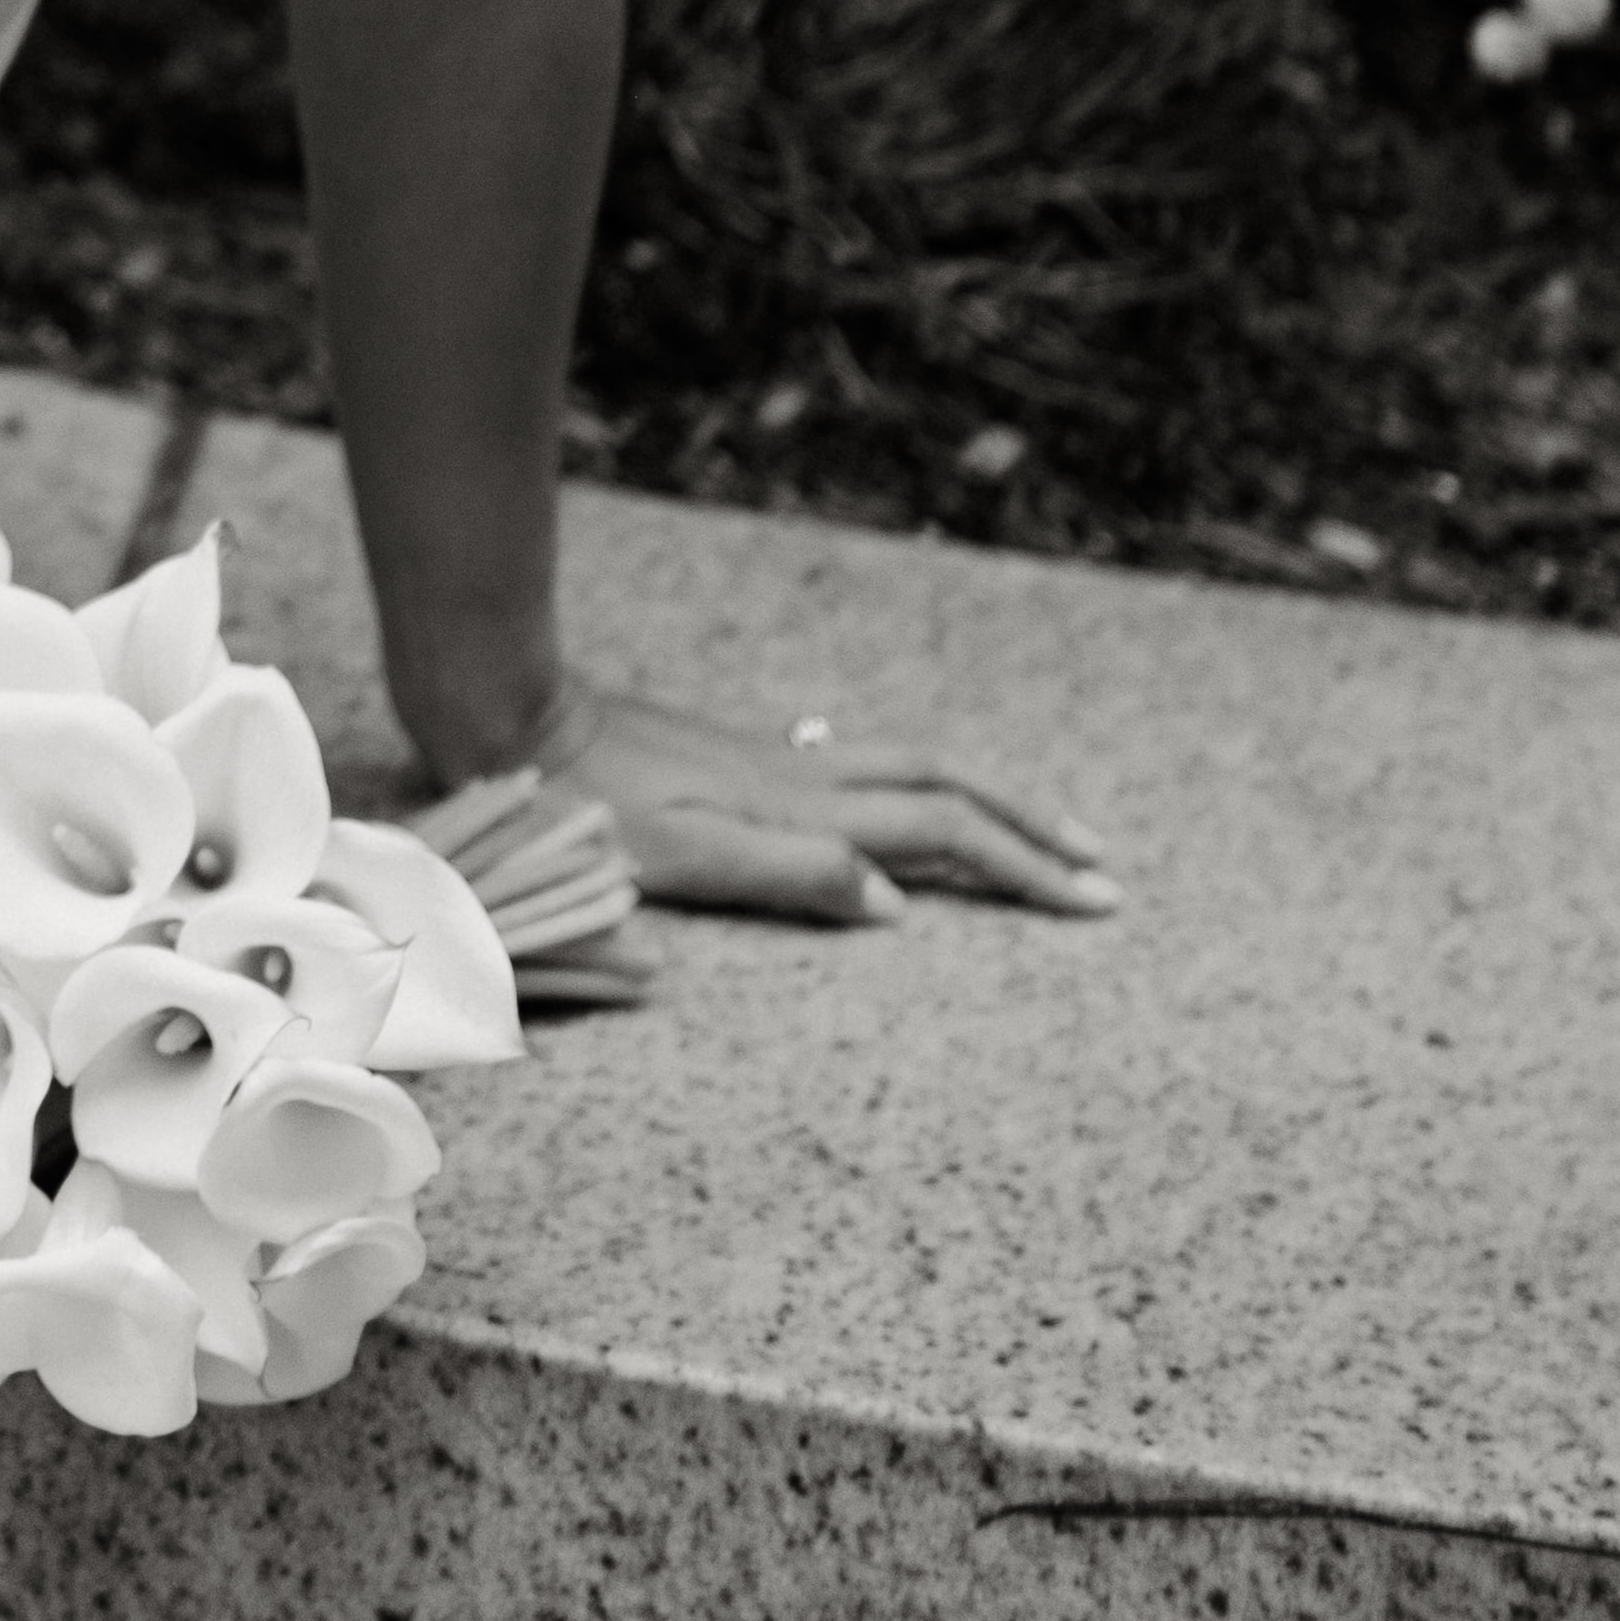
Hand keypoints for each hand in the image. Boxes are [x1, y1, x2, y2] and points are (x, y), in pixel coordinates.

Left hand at [546, 671, 1111, 929]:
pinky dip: (922, 793)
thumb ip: (793, 875)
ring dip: (984, 804)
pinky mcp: (748, 762)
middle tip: (1100, 867)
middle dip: (1029, 828)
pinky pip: (869, 773)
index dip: (1023, 866)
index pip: (945, 833)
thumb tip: (900, 902)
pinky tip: (914, 806)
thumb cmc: (591, 805)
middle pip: (949, 790)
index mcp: (806, 806)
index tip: (1094, 900)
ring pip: (913, 774)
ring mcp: (780, 763)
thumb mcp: (685, 855)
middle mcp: (807, 776)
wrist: (519, 718)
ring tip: (1035, 834)